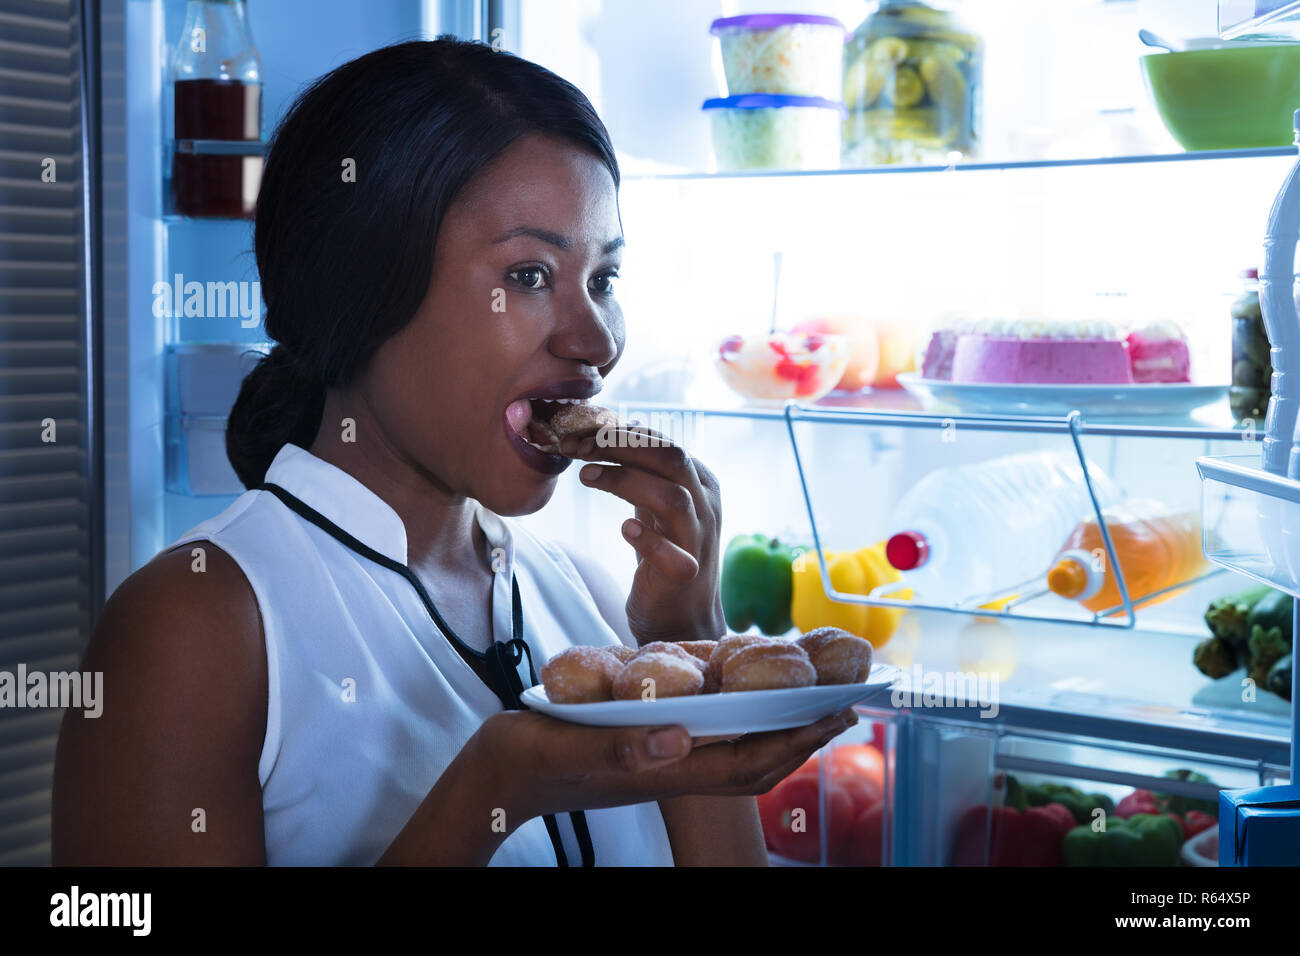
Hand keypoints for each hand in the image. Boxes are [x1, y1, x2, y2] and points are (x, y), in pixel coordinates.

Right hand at [471, 708, 858, 826]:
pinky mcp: (642, 745)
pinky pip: (701, 730)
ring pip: (732, 745)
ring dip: (773, 721)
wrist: (494, 777)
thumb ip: (623, 747)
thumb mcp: (571, 748)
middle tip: (843, 700)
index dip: (796, 739)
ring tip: (806, 693)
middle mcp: (671, 765)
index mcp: (663, 770)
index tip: (836, 713)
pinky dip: (729, 710)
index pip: (748, 761)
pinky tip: (735, 686)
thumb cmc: (527, 762)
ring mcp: (658, 757)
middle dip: (801, 733)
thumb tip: (681, 736)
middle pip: (754, 757)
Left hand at [561, 426, 724, 643]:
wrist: (682, 618)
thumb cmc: (665, 555)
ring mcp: (698, 542)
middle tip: (577, 447)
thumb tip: (613, 431)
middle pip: (672, 458)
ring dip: (627, 481)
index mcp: (700, 483)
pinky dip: (647, 539)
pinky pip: (672, 555)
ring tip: (586, 476)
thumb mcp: (656, 506)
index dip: (618, 433)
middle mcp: (705, 507)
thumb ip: (643, 472)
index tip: (577, 435)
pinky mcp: (684, 577)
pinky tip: (624, 529)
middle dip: (621, 445)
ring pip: (673, 498)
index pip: (663, 442)